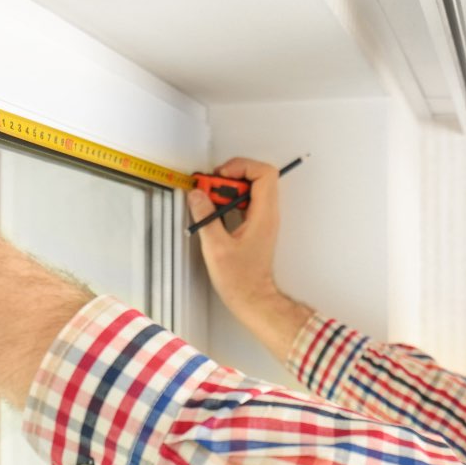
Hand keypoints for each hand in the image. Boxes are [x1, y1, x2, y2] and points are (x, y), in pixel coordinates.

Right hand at [186, 157, 311, 359]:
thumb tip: (197, 195)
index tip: (220, 175)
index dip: (242, 166)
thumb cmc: (241, 280)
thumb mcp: (216, 247)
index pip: (264, 173)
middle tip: (210, 189)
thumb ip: (205, 217)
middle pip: (256, 178)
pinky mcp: (256, 227)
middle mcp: (267, 214)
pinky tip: (214, 212)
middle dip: (230, 177)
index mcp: (264, 215)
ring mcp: (263, 220)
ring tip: (209, 200)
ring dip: (228, 189)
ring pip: (250, 189)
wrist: (253, 298)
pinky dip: (229, 201)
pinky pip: (245, 203)